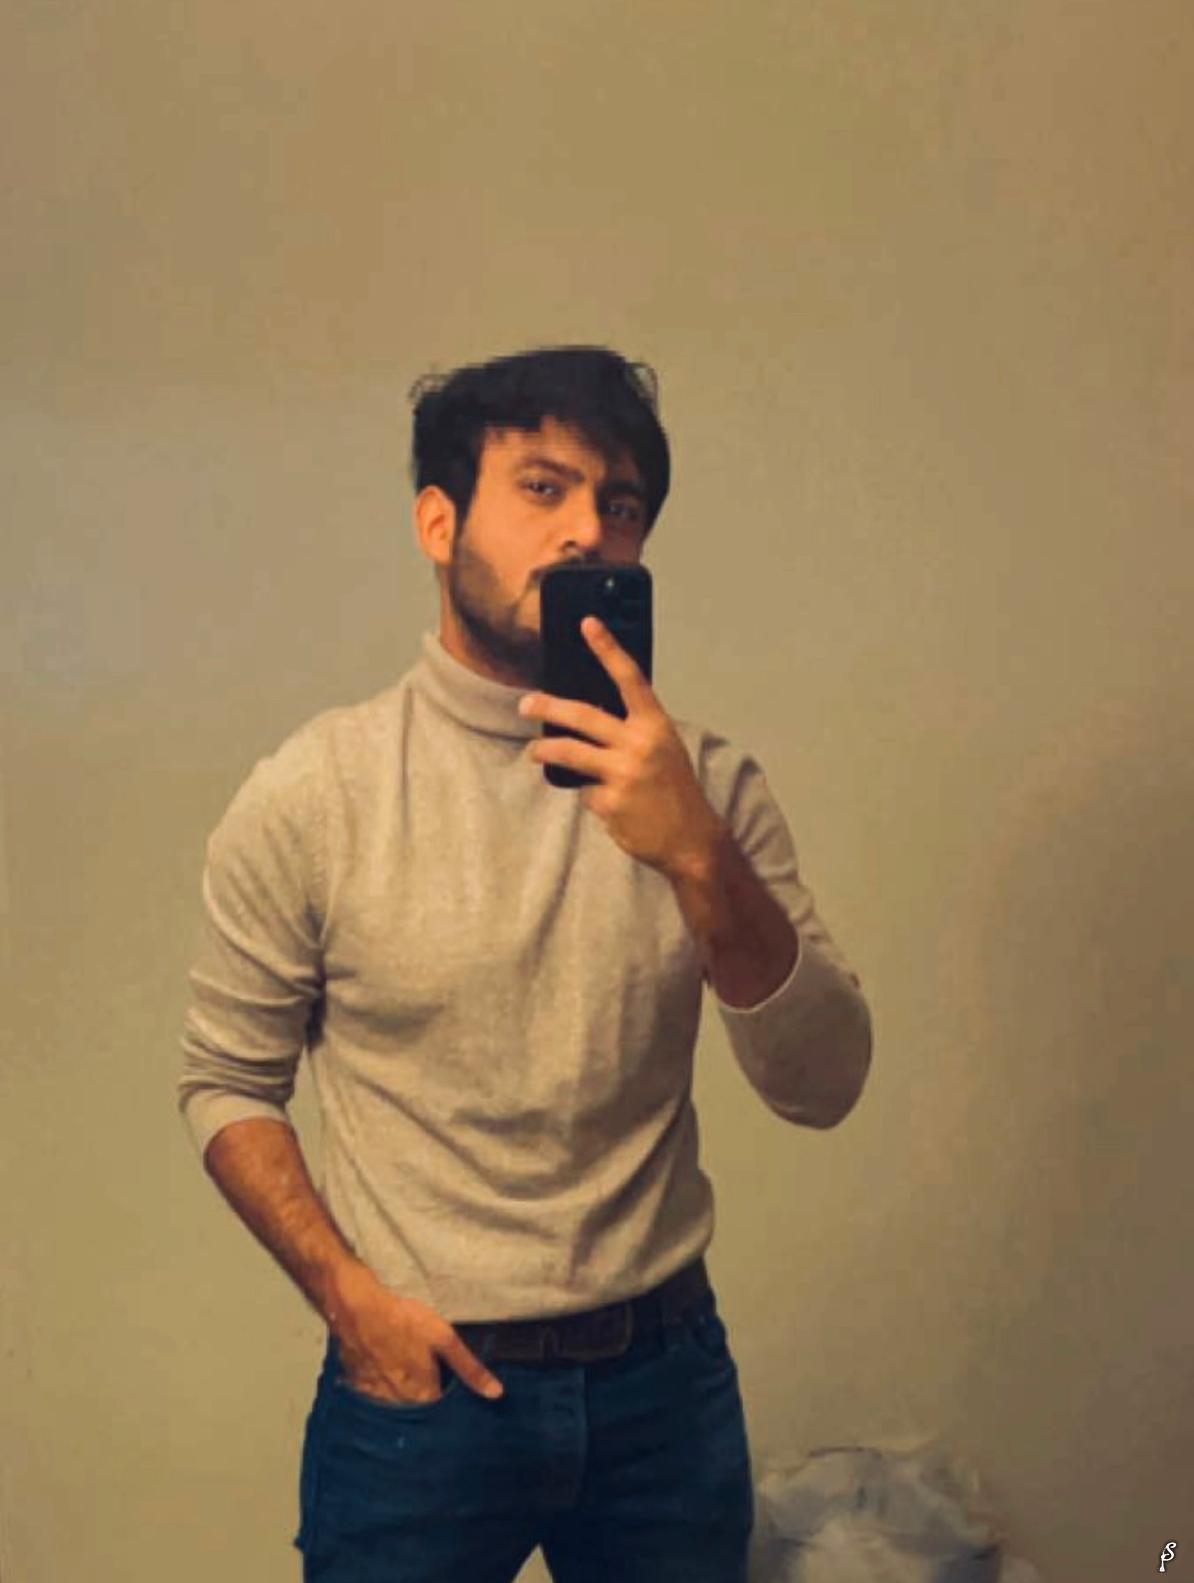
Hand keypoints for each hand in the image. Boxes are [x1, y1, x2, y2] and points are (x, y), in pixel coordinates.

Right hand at [330, 1266, 503, 1404]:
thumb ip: (469, 1368)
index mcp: (422, 1395)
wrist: (355, 1307)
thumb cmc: (403, 1320)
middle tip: (427, 1374)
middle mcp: (398, 1403)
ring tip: (406, 1372)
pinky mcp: (356, 1385)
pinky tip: (383, 1369)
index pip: (441, 1410)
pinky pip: (373, 1395)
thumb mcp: (443, 1338)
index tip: (451, 1386)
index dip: (448, 1396)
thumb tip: (496, 1394)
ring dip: (402, 1394)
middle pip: (418, 1408)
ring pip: (395, 1403)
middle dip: (425, 1397)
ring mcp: (374, 1396)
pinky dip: (381, 1387)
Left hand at [519, 616, 722, 876]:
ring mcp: (623, 775)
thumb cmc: (675, 791)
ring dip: (546, 750)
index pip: (629, 678)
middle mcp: (639, 745)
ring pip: (570, 754)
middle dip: (548, 706)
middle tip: (525, 703)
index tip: (587, 624)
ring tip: (534, 752)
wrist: (692, 840)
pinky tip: (611, 804)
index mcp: (655, 726)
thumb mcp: (664, 750)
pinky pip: (585, 792)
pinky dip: (592, 796)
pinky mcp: (609, 803)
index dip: (608, 649)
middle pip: (583, 716)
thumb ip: (633, 731)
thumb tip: (589, 719)